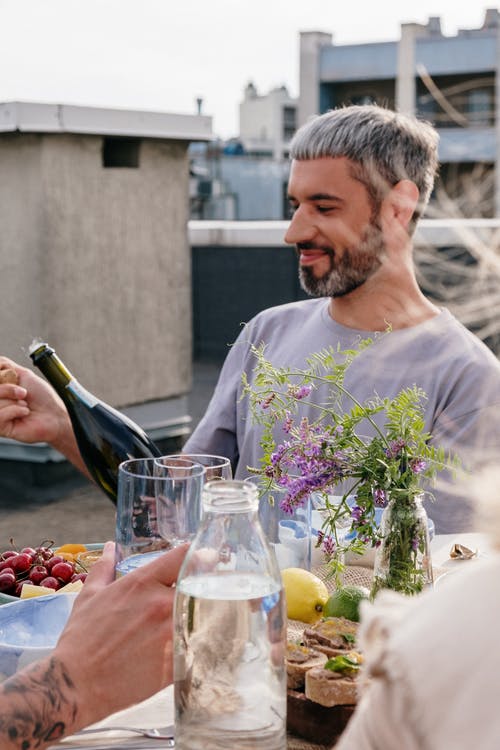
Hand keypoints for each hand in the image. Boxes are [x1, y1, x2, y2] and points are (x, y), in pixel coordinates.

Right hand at [0, 356, 71, 446]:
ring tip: (25, 404)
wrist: (56, 414)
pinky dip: (16, 410)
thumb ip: (3, 365)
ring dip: (14, 400)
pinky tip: (24, 413)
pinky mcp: (2, 429)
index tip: (11, 378)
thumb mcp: (23, 374)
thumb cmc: (43, 397)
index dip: (0, 378)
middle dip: (8, 388)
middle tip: (23, 392)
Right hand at [54, 542, 187, 726]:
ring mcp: (171, 632)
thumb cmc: (81, 638)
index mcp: (142, 583)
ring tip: (199, 618)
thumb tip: (111, 547)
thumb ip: (105, 568)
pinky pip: (199, 643)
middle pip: (200, 584)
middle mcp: (161, 603)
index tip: (203, 559)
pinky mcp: (176, 660)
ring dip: (202, 613)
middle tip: (204, 591)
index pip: (184, 556)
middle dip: (203, 585)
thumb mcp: (90, 595)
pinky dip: (198, 641)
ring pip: (203, 613)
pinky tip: (191, 643)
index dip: (197, 555)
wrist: (77, 685)